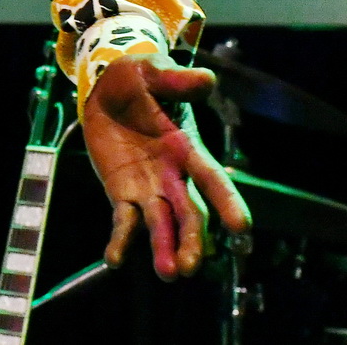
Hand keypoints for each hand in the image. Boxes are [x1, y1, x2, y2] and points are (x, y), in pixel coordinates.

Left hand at [83, 52, 249, 280]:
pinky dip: (121, 241)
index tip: (241, 227)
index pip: (212, 178)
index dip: (227, 201)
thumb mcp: (154, 72)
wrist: (105, 88)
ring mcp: (149, 188)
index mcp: (188, 148)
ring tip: (168, 274)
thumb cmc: (138, 78)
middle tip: (190, 266)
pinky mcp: (123, 194)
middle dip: (193, 239)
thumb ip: (177, 80)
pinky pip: (124, 221)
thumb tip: (207, 78)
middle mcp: (174, 175)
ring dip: (165, 248)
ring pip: (162, 224)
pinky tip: (114, 260)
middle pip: (190, 213)